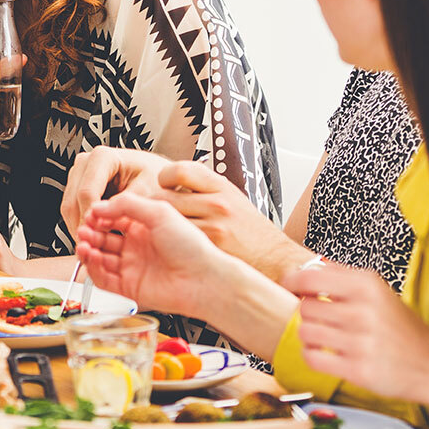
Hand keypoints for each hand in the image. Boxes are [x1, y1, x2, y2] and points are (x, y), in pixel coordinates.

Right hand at [59, 147, 169, 240]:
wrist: (163, 180)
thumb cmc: (160, 181)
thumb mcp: (149, 192)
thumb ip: (124, 205)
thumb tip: (102, 221)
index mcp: (104, 157)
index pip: (87, 192)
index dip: (90, 219)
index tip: (97, 238)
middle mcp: (88, 162)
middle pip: (73, 200)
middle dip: (82, 226)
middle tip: (92, 248)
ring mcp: (80, 174)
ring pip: (69, 207)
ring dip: (80, 228)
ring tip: (93, 248)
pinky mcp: (78, 186)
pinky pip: (72, 209)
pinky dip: (81, 226)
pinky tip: (94, 239)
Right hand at [76, 193, 228, 317]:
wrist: (204, 280)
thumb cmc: (192, 247)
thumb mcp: (160, 212)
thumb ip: (128, 204)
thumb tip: (100, 205)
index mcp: (145, 227)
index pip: (114, 218)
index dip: (100, 215)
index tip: (91, 212)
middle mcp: (137, 246)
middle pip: (103, 238)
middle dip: (90, 232)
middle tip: (84, 228)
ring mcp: (132, 267)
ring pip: (100, 258)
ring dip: (88, 250)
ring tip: (84, 243)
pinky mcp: (129, 287)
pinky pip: (103, 279)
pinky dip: (93, 269)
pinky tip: (90, 258)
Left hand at [154, 161, 309, 275]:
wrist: (274, 258)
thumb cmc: (250, 230)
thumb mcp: (232, 198)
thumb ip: (204, 189)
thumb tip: (171, 183)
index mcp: (221, 186)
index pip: (180, 170)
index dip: (165, 176)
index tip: (163, 185)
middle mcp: (217, 202)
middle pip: (166, 196)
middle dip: (154, 206)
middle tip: (155, 213)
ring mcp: (214, 225)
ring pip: (167, 219)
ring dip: (159, 226)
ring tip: (164, 230)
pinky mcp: (210, 246)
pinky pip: (177, 239)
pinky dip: (170, 242)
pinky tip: (175, 244)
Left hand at [283, 262, 428, 407]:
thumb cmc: (400, 326)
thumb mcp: (378, 289)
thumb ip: (342, 272)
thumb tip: (310, 261)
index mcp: (367, 285)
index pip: (310, 276)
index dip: (292, 281)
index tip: (289, 286)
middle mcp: (363, 311)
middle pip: (305, 307)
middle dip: (309, 313)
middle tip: (323, 318)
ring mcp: (361, 342)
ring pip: (306, 332)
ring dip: (309, 335)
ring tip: (324, 336)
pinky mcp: (358, 370)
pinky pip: (312, 358)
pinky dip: (312, 355)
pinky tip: (323, 353)